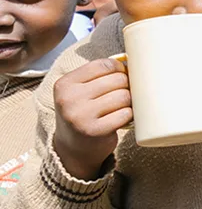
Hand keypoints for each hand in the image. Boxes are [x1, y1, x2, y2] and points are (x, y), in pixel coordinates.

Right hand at [52, 58, 131, 180]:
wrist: (73, 148)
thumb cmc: (83, 113)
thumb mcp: (80, 92)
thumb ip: (98, 75)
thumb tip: (130, 59)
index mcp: (65, 84)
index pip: (103, 65)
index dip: (119, 68)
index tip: (122, 76)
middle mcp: (69, 99)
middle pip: (117, 79)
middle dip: (127, 85)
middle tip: (123, 94)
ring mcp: (80, 116)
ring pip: (124, 96)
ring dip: (129, 101)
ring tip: (122, 107)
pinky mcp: (95, 131)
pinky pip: (125, 114)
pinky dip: (129, 116)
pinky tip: (121, 119)